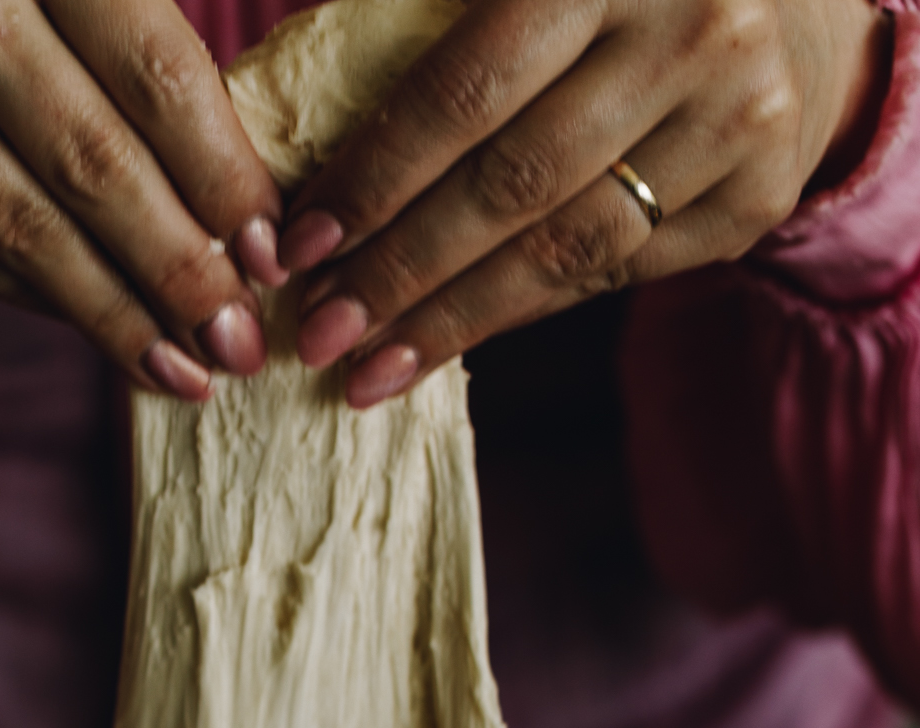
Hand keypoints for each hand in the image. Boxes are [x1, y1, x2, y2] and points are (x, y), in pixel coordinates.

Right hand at [0, 0, 288, 397]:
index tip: (273, 250)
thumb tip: (245, 204)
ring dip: (122, 316)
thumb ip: (129, 47)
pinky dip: (46, 303)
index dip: (222, 173)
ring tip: (191, 371)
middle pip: (96, 163)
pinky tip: (109, 338)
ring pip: (30, 229)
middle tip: (244, 340)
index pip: (153, 70)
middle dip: (184, 270)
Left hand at [278, 0, 892, 406]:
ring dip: (452, 320)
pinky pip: (612, 274)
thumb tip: (295, 149)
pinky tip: (448, 343)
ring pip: (565, 248)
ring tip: (368, 369)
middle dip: (399, 271)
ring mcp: (736, 118)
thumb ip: (430, 21)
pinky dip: (519, 312)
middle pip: (513, 184)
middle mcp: (690, 29)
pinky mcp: (755, 195)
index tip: (299, 246)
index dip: (375, 176)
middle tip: (318, 334)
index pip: (466, 90)